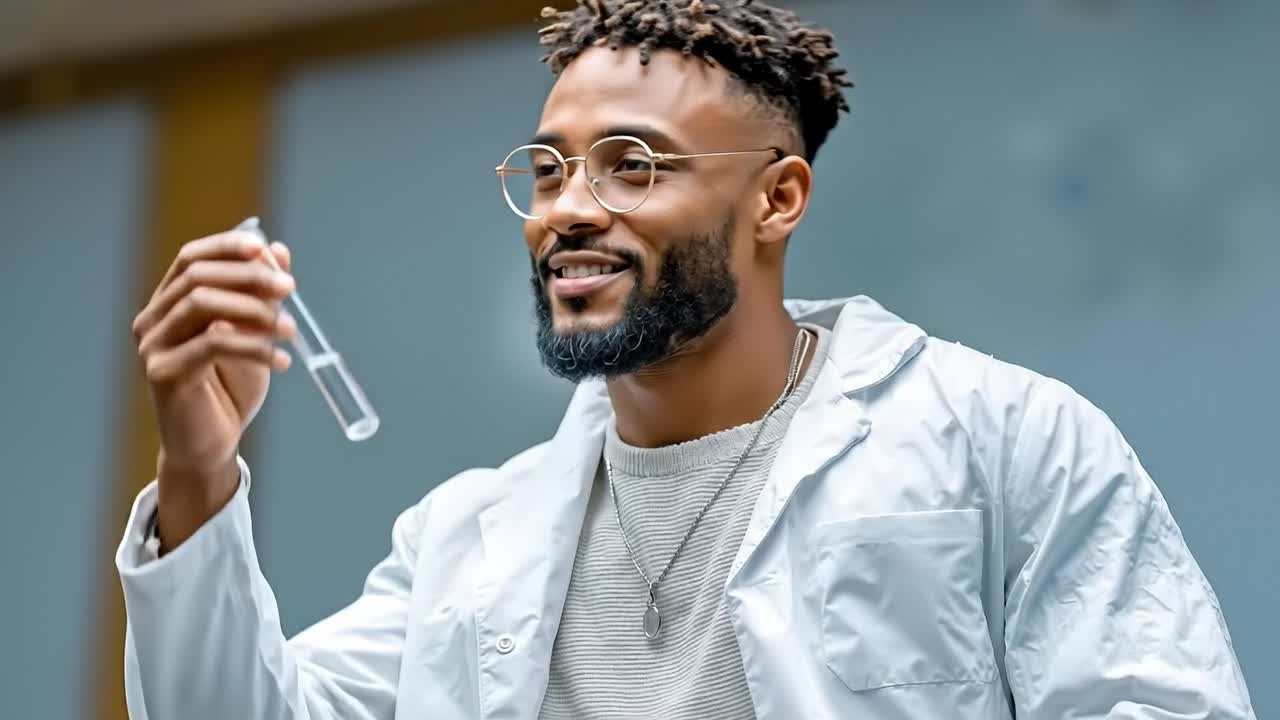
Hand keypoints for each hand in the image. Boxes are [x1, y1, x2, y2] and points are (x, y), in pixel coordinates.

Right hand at [131, 230, 296, 546]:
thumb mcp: (255, 335)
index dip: (227, 247)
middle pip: (197, 277)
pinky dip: (253, 346)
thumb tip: (279, 251)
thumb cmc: (230, 389)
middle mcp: (152, 320)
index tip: (267, 250)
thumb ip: (262, 295)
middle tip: (290, 289)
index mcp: (168, 303)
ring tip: (290, 329)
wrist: (211, 446)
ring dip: (254, 310)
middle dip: (248, 276)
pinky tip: (282, 360)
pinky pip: (212, 344)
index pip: (191, 258)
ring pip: (202, 305)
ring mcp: (152, 346)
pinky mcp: (162, 373)